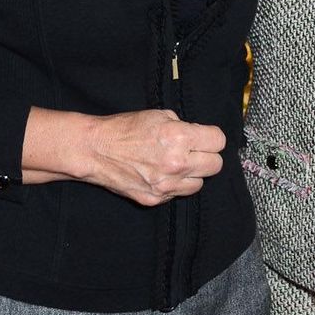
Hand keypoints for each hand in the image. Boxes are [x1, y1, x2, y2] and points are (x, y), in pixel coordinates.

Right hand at [22, 106, 224, 204]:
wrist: (95, 149)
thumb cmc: (125, 129)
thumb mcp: (159, 115)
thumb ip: (183, 127)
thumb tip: (198, 136)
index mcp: (180, 138)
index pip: (219, 141)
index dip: (212, 138)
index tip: (205, 138)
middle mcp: (177, 164)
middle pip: (216, 165)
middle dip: (206, 156)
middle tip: (193, 151)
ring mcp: (166, 185)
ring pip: (199, 184)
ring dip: (192, 174)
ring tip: (175, 164)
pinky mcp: (155, 199)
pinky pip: (177, 194)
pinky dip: (173, 185)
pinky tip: (159, 174)